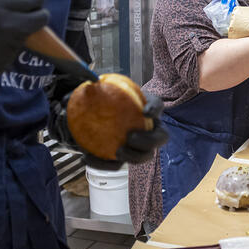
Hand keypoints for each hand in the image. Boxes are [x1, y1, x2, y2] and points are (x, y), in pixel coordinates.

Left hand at [49, 91, 168, 169]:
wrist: (97, 114)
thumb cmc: (108, 99)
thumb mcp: (105, 90)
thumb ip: (98, 87)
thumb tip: (88, 83)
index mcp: (148, 107)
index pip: (157, 105)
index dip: (154, 109)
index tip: (144, 112)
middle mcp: (150, 128)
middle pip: (160, 137)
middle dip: (149, 140)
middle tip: (131, 137)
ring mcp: (140, 146)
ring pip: (145, 156)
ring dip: (135, 156)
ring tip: (118, 151)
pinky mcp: (123, 158)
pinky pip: (118, 165)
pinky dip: (104, 164)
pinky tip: (88, 157)